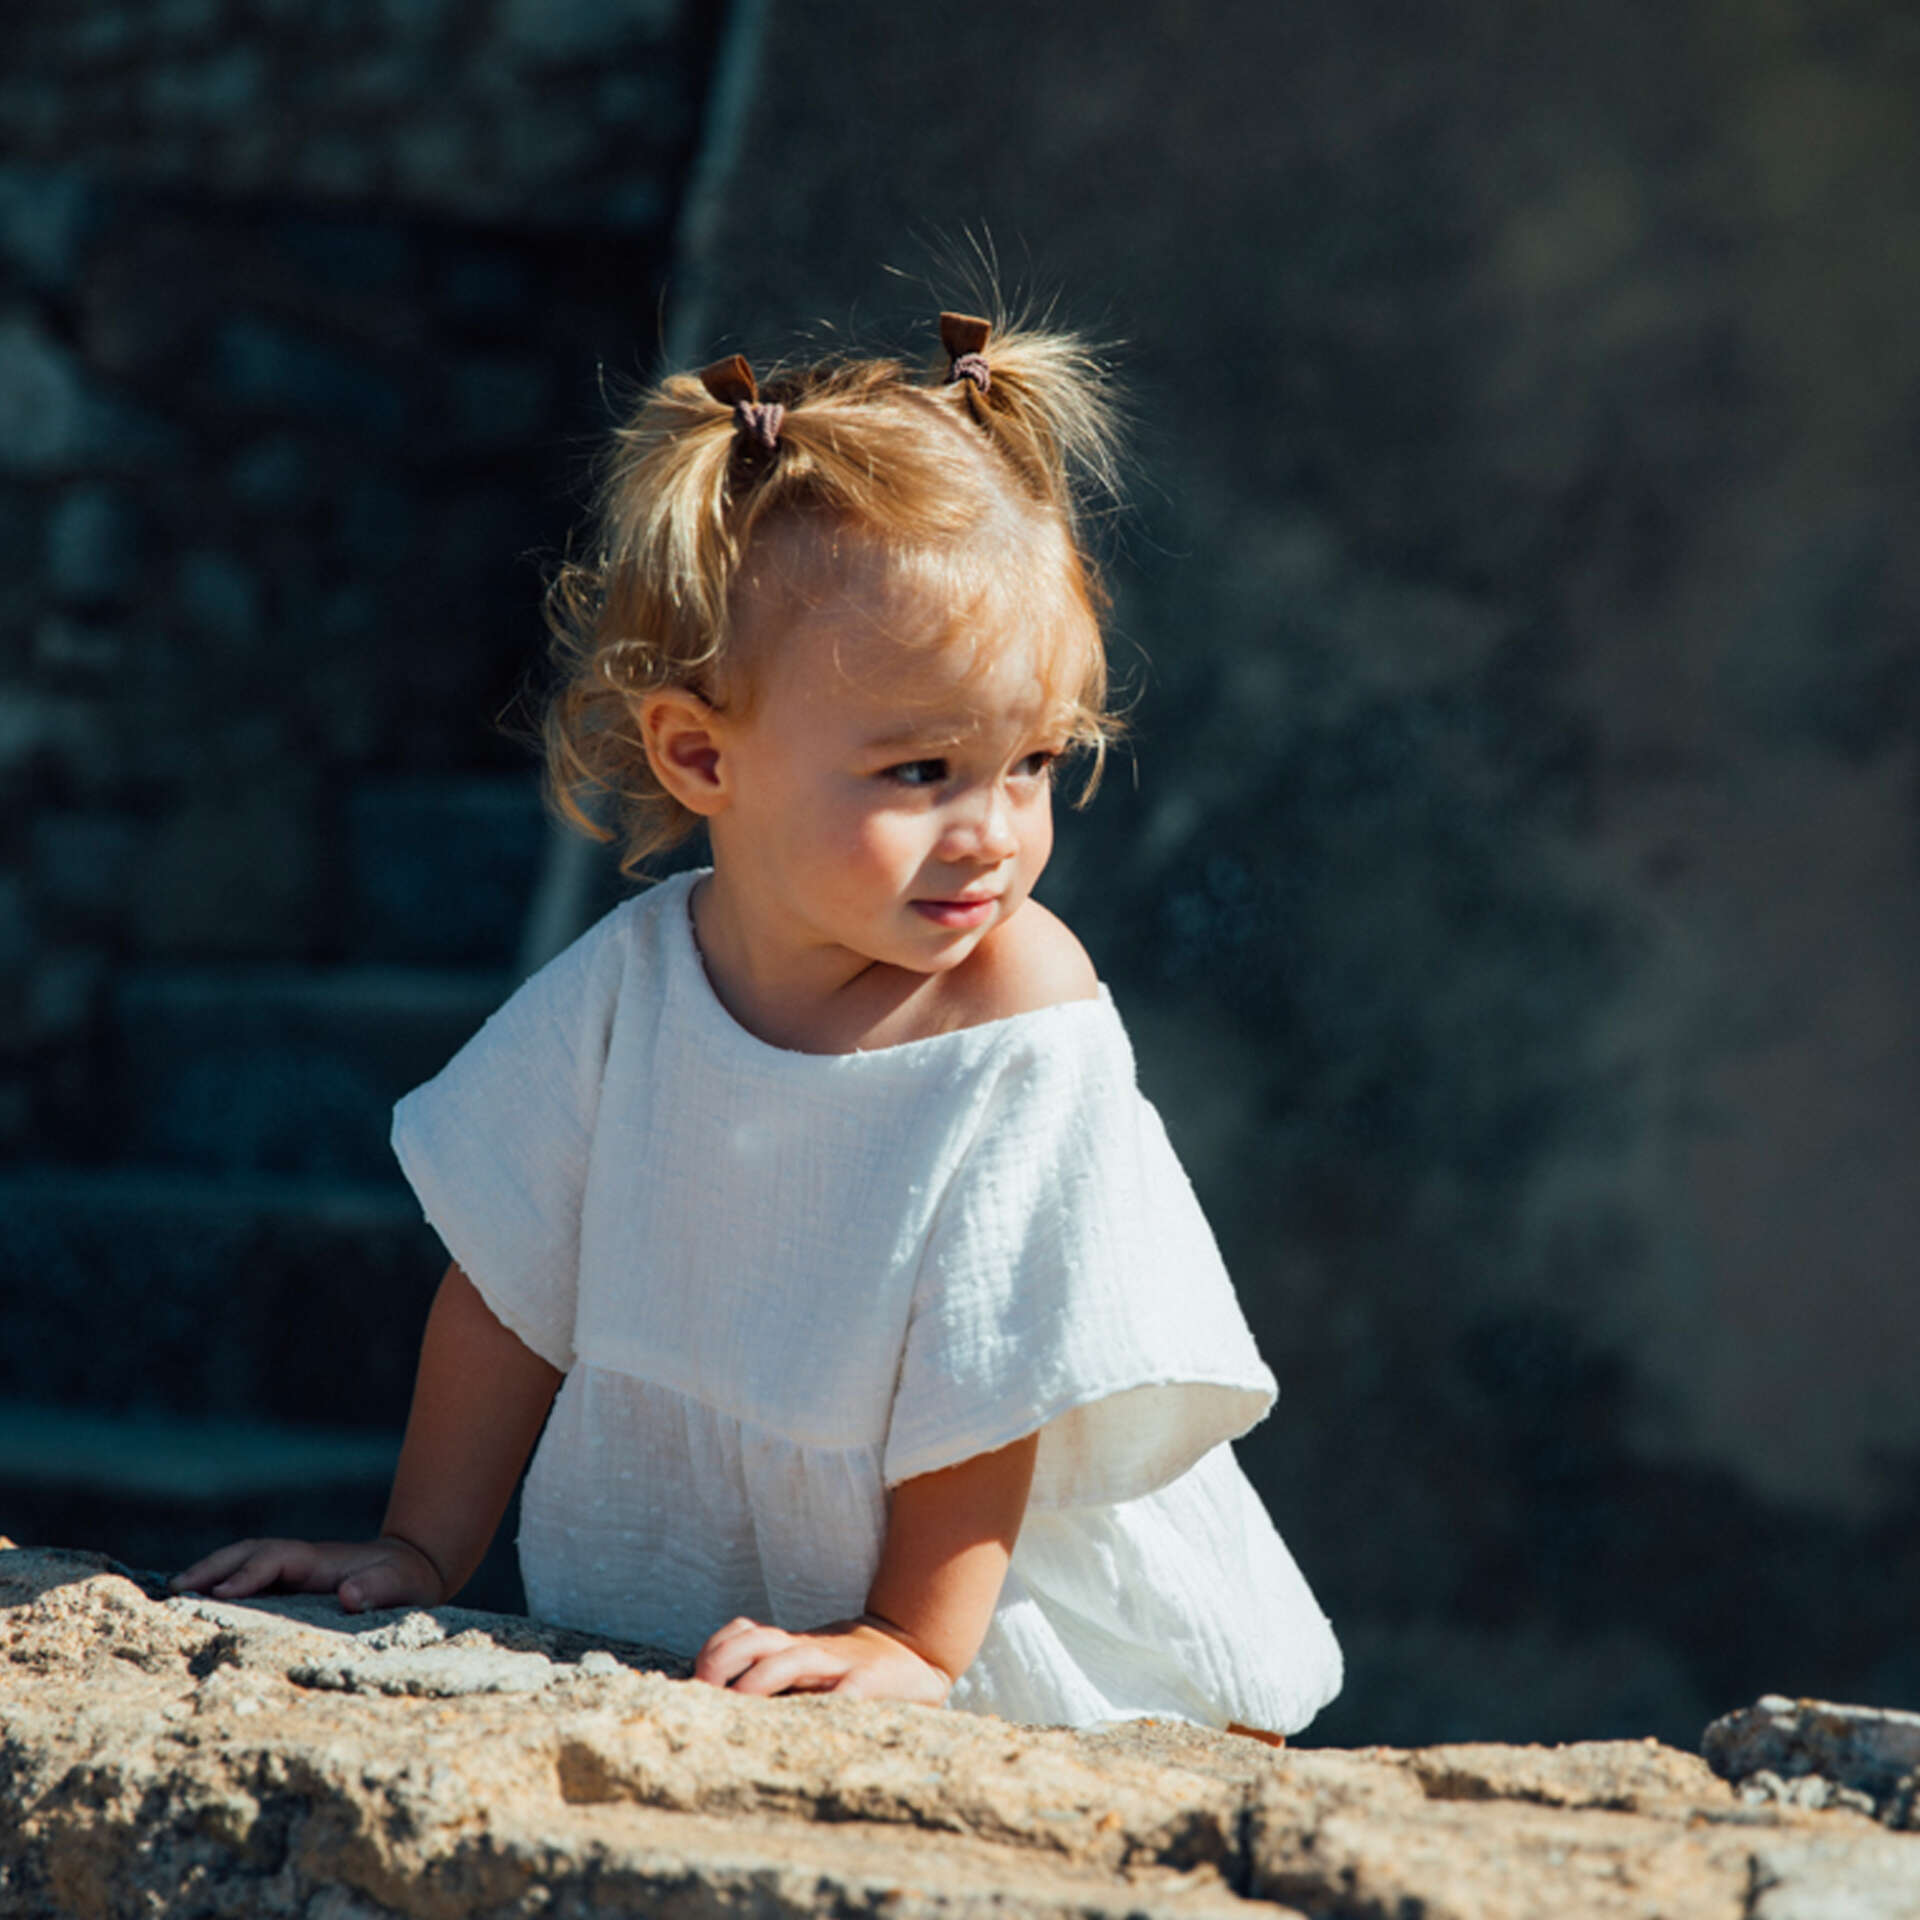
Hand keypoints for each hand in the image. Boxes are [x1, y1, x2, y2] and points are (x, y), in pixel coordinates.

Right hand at [168, 1535, 446, 1613]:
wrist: (413, 1568)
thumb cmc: (406, 1581)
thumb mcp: (403, 1585)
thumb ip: (379, 1588)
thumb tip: (349, 1595)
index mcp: (320, 1560)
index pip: (275, 1560)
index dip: (248, 1575)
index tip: (222, 1594)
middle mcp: (301, 1560)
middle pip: (249, 1552)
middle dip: (214, 1566)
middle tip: (176, 1588)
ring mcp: (294, 1570)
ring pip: (245, 1562)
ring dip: (212, 1572)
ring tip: (175, 1593)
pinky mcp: (291, 1584)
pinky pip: (251, 1579)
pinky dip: (223, 1583)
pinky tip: (198, 1602)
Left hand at [692, 1613, 953, 1704]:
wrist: (914, 1650)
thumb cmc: (847, 1668)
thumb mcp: (806, 1661)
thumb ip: (772, 1672)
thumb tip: (718, 1699)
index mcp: (791, 1647)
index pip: (743, 1634)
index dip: (715, 1650)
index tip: (693, 1679)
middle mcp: (808, 1650)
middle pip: (756, 1640)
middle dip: (723, 1659)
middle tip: (702, 1690)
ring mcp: (838, 1664)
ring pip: (790, 1659)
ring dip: (759, 1679)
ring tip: (737, 1702)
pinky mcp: (868, 1683)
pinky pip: (843, 1694)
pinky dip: (823, 1705)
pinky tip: (802, 1728)